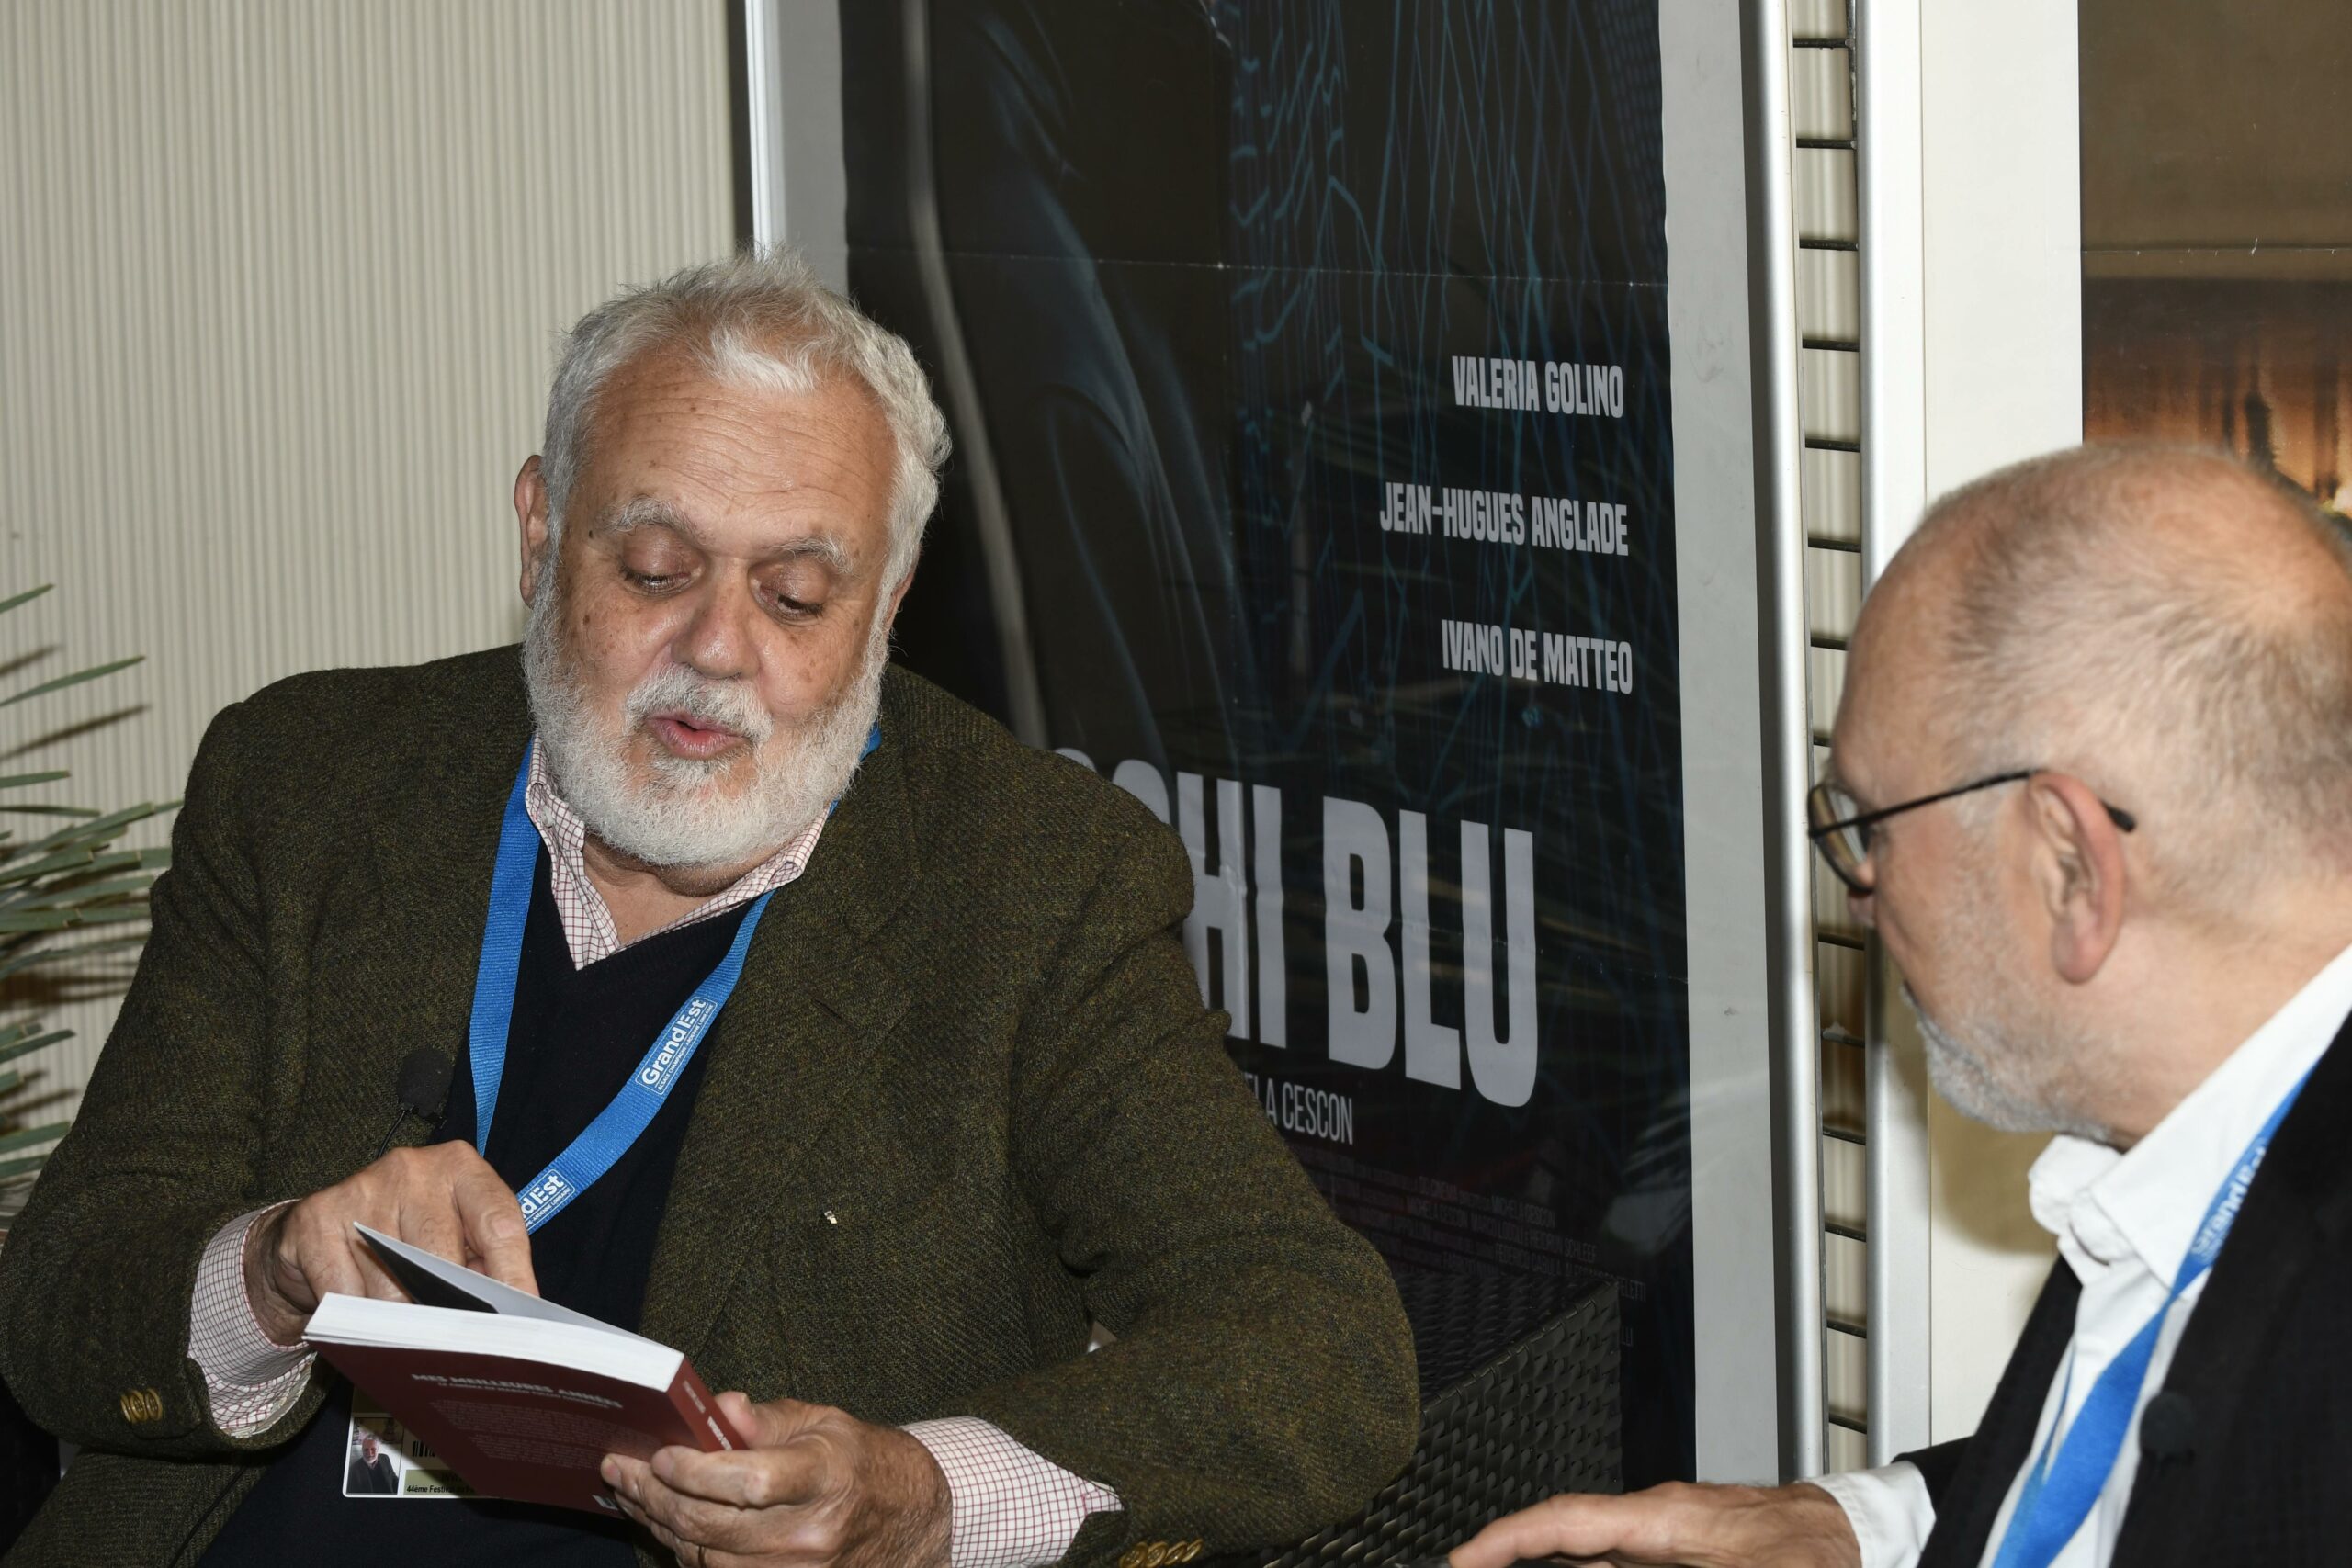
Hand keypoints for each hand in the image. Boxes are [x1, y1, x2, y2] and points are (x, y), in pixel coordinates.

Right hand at [243, 1141, 534, 1344]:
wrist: (319, 1229)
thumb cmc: (404, 1233)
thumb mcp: (453, 1233)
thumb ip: (482, 1260)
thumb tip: (513, 1312)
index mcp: (461, 1167)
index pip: (499, 1223)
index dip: (512, 1274)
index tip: (520, 1321)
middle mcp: (414, 1168)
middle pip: (443, 1257)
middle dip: (449, 1307)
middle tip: (451, 1341)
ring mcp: (363, 1188)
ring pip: (392, 1282)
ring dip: (397, 1318)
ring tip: (400, 1327)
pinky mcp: (318, 1217)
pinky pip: (344, 1291)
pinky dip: (354, 1316)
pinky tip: (357, 1316)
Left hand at [601, 1393, 950, 1567]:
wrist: (908, 1521)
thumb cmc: (859, 1461)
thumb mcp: (821, 1421)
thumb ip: (764, 1420)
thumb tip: (716, 1410)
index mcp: (825, 1476)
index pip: (749, 1480)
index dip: (695, 1470)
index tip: (658, 1452)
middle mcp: (810, 1534)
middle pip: (714, 1525)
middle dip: (656, 1496)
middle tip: (620, 1470)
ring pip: (706, 1558)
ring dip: (661, 1525)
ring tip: (632, 1493)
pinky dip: (686, 1551)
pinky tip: (665, 1523)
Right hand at [1448, 1481, 1859, 1567]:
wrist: (1860, 1536)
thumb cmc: (1816, 1551)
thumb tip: (1610, 1566)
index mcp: (1663, 1519)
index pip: (1567, 1521)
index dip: (1509, 1538)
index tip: (1465, 1558)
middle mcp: (1657, 1526)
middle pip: (1565, 1541)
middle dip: (1513, 1557)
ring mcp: (1667, 1545)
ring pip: (1589, 1560)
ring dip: (1547, 1567)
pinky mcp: (1681, 1561)